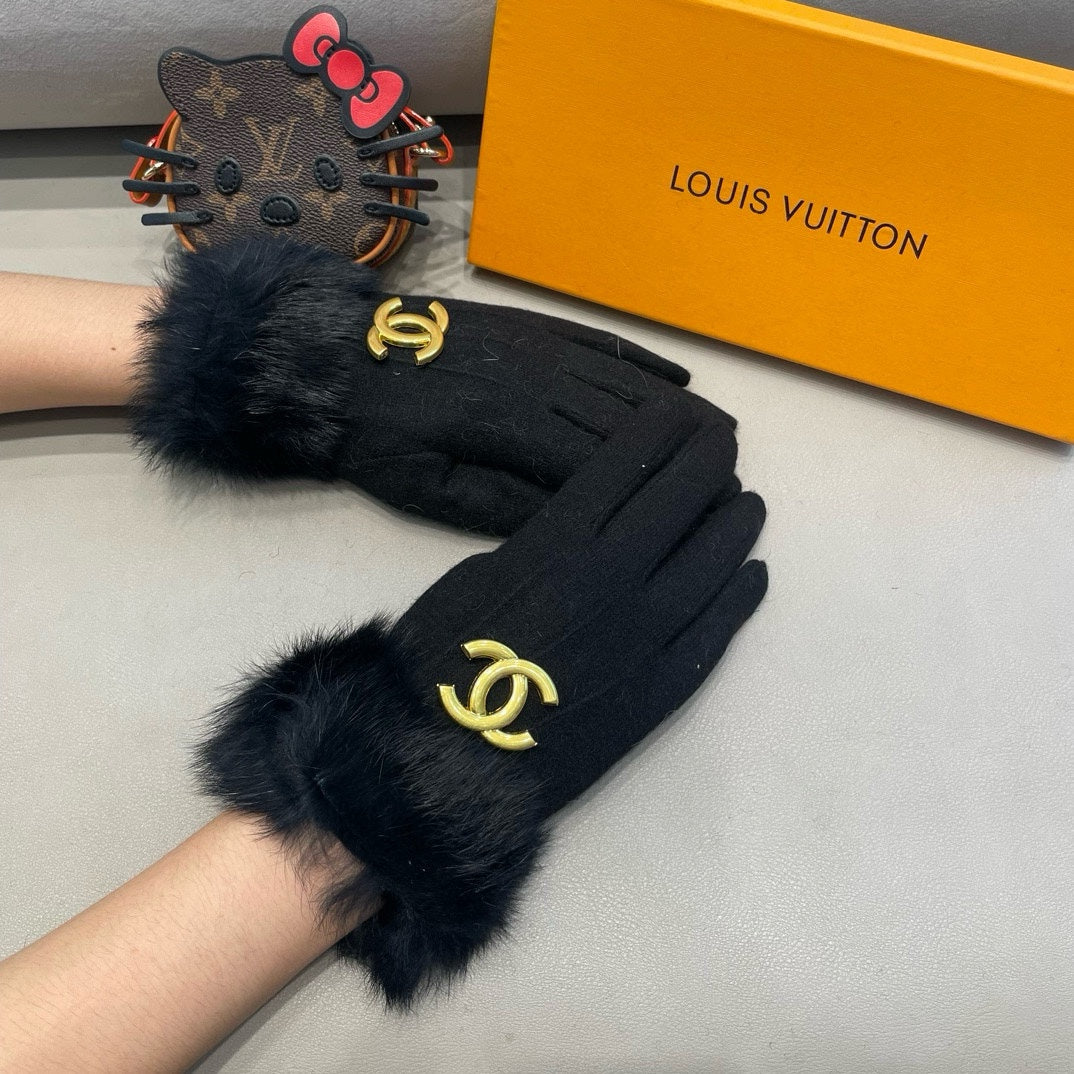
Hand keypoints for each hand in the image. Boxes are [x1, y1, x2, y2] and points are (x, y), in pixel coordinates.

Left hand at [132, 237, 733, 534]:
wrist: (337, 361)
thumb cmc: (379, 440)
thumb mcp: (426, 490)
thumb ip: (499, 504)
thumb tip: (573, 517)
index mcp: (511, 429)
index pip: (601, 460)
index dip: (656, 482)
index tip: (702, 502)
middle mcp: (537, 380)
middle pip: (626, 417)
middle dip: (684, 446)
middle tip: (736, 469)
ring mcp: (536, 348)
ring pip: (621, 379)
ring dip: (676, 406)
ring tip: (724, 429)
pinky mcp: (529, 327)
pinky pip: (597, 344)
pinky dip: (640, 362)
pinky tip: (674, 379)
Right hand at [197, 398, 765, 1003]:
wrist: (438, 765)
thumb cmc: (436, 663)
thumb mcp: (475, 575)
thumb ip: (539, 546)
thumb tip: (583, 535)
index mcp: (558, 541)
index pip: (627, 465)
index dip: (661, 431)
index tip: (682, 413)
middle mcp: (614, 577)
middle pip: (681, 500)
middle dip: (710, 460)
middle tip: (728, 441)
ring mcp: (646, 636)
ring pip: (712, 563)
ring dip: (736, 526)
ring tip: (751, 503)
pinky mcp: (659, 690)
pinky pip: (713, 635)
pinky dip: (738, 600)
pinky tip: (753, 575)